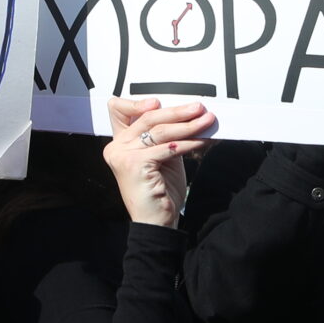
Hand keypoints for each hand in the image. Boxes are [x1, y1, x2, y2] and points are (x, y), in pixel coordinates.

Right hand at [103, 98, 217, 228]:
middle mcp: (116, 147)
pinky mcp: (134, 164)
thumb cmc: (160, 191)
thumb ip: (165, 136)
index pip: (120, 110)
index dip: (137, 103)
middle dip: (177, 112)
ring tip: (207, 121)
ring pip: (159, 131)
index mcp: (119, 143)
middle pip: (147, 118)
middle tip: (199, 108)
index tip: (160, 101)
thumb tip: (189, 115)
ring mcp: (123, 156)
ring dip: (188, 125)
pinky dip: (189, 142)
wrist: (157, 222)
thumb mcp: (162, 156)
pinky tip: (204, 140)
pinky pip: (168, 147)